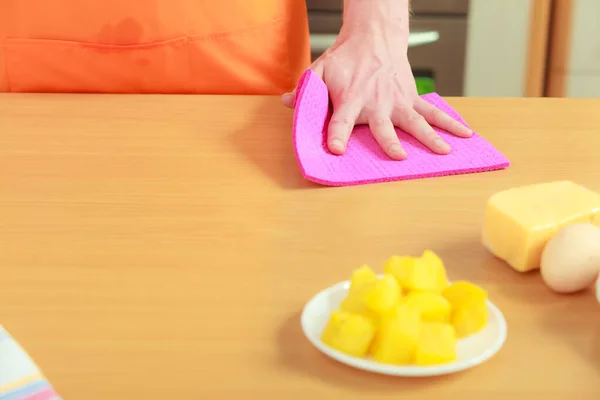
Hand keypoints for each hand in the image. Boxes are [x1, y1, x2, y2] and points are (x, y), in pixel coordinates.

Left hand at [282, 27, 471, 159]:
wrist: (374, 38)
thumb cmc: (345, 58)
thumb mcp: (319, 70)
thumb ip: (304, 89)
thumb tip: (284, 103)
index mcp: (351, 99)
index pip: (341, 121)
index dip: (336, 135)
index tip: (335, 150)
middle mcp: (377, 103)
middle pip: (384, 126)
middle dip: (390, 141)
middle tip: (399, 155)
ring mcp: (398, 102)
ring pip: (416, 122)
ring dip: (430, 137)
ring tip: (445, 153)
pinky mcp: (412, 99)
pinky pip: (433, 112)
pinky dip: (450, 123)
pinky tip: (465, 135)